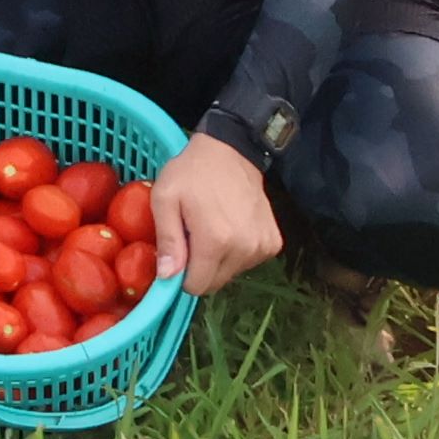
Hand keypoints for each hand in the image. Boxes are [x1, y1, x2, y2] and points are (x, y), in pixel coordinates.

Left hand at [150, 137, 284, 298]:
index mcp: (216, 241)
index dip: (181, 275)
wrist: (231, 152)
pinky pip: (248, 262)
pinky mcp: (274, 243)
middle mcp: (245, 249)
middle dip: (199, 267)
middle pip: (215, 283)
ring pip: (231, 273)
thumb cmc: (191, 173)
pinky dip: (236, 251)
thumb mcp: (164, 199)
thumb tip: (168, 277)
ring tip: (210, 227)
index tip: (177, 254)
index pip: (197, 286)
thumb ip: (167, 240)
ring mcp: (263, 247)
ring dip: (218, 259)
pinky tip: (230, 226)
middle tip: (192, 236)